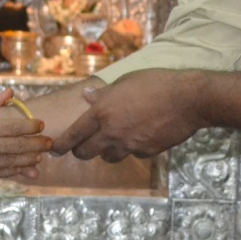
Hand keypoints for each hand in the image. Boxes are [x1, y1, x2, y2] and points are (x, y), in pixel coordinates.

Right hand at [0, 93, 48, 187]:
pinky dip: (13, 172)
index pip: (12, 127)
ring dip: (28, 159)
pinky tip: (21, 172)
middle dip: (36, 144)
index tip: (40, 124)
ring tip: (41, 157)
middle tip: (50, 143)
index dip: (29, 126)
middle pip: (17, 146)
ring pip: (11, 162)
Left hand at [50, 69, 204, 160]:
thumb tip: (87, 96)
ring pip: (109, 157)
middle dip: (81, 151)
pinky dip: (132, 149)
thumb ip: (104, 94)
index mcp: (102, 112)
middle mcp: (112, 132)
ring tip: (111, 140)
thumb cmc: (153, 83)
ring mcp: (129, 145)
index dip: (61, 144)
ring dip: (106, 151)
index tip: (54, 150)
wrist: (186, 99)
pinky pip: (133, 154)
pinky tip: (139, 136)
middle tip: (81, 147)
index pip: (74, 134)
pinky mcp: (146, 152)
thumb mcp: (124, 82)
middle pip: (86, 152)